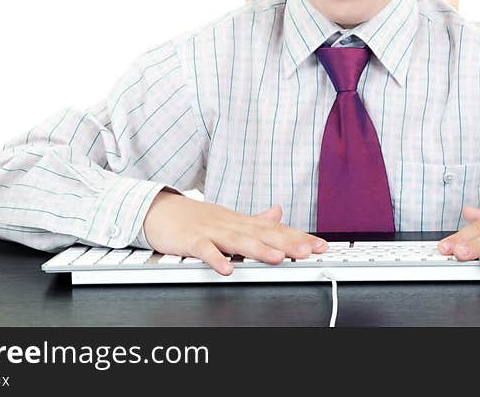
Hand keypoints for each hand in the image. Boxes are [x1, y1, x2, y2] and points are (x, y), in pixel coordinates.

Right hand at [142, 191, 327, 274]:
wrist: (160, 210)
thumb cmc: (196, 218)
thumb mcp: (230, 218)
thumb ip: (256, 219)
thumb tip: (279, 212)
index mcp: (242, 222)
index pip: (276, 229)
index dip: (298, 237)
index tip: (320, 245)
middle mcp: (231, 224)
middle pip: (262, 234)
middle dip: (287, 243)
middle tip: (309, 251)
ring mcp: (211, 231)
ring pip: (238, 241)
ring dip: (259, 250)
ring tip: (278, 258)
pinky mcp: (191, 240)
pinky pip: (204, 250)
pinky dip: (215, 259)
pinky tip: (226, 269)